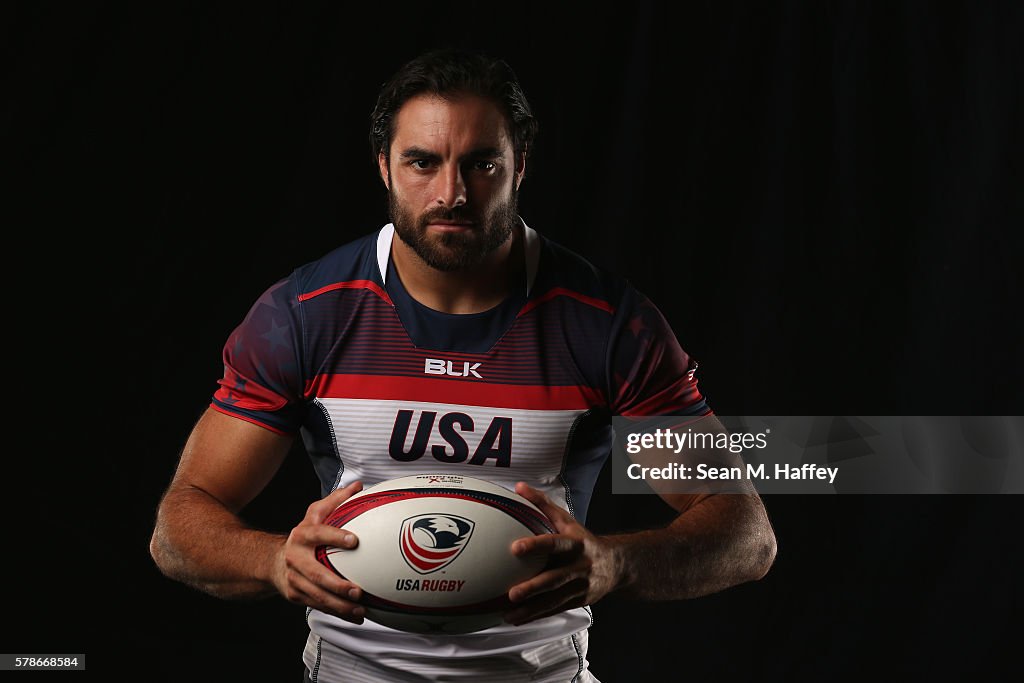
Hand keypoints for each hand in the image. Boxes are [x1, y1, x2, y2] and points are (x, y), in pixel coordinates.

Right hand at [272, 480, 366, 623]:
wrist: (273, 560)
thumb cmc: (305, 535)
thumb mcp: (315, 514)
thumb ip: (336, 500)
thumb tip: (358, 486)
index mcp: (302, 535)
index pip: (318, 534)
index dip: (335, 536)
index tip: (354, 541)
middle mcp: (296, 557)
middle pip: (316, 573)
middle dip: (337, 584)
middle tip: (358, 591)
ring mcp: (295, 579)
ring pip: (317, 595)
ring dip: (340, 605)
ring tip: (360, 608)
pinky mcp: (297, 595)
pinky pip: (319, 605)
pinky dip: (337, 612)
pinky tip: (356, 616)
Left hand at [504, 482, 623, 625]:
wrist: (617, 565)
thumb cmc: (583, 540)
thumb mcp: (567, 520)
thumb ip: (542, 504)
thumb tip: (519, 487)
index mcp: (575, 543)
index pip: (555, 543)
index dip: (536, 545)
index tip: (515, 548)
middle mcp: (579, 566)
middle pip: (555, 578)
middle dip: (534, 587)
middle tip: (512, 593)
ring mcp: (580, 586)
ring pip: (554, 600)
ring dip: (532, 608)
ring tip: (509, 613)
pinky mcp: (578, 601)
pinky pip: (555, 609)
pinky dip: (536, 615)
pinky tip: (517, 619)